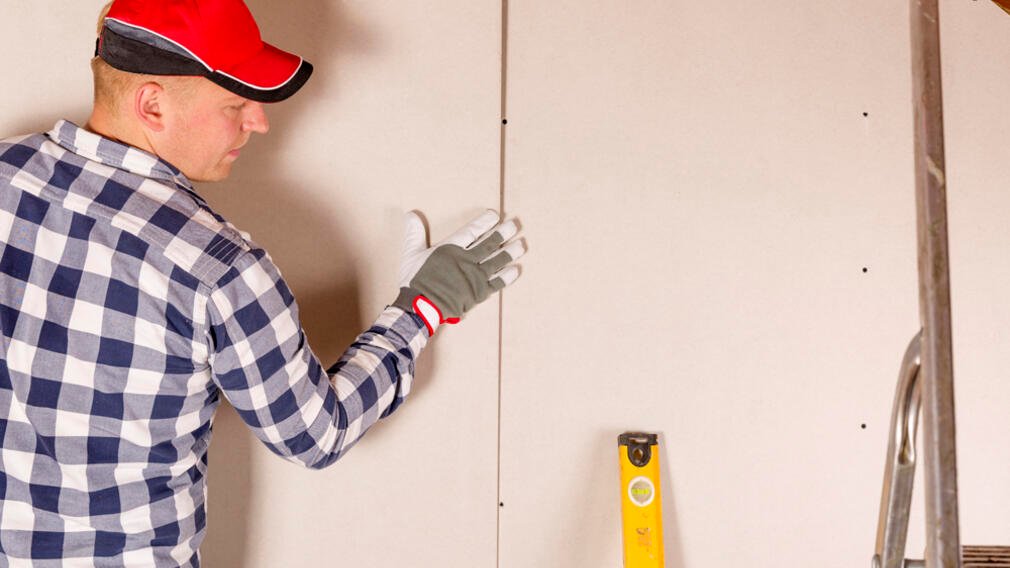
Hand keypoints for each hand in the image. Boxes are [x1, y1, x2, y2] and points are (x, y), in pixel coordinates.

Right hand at [394, 210, 525, 334]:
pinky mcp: (478, 293)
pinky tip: (516, 269)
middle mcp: (466, 260)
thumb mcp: (411, 254)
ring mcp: (474, 277)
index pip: (472, 231)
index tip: (495, 215)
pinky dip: (507, 276)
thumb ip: (414, 234)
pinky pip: (497, 283)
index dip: (485, 222)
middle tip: (514, 225)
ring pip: (497, 261)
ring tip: (521, 245)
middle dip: (503, 233)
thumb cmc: (415, 281)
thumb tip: (411, 214)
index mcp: (451, 249)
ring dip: (510, 252)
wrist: (421, 307)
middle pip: (489, 244)